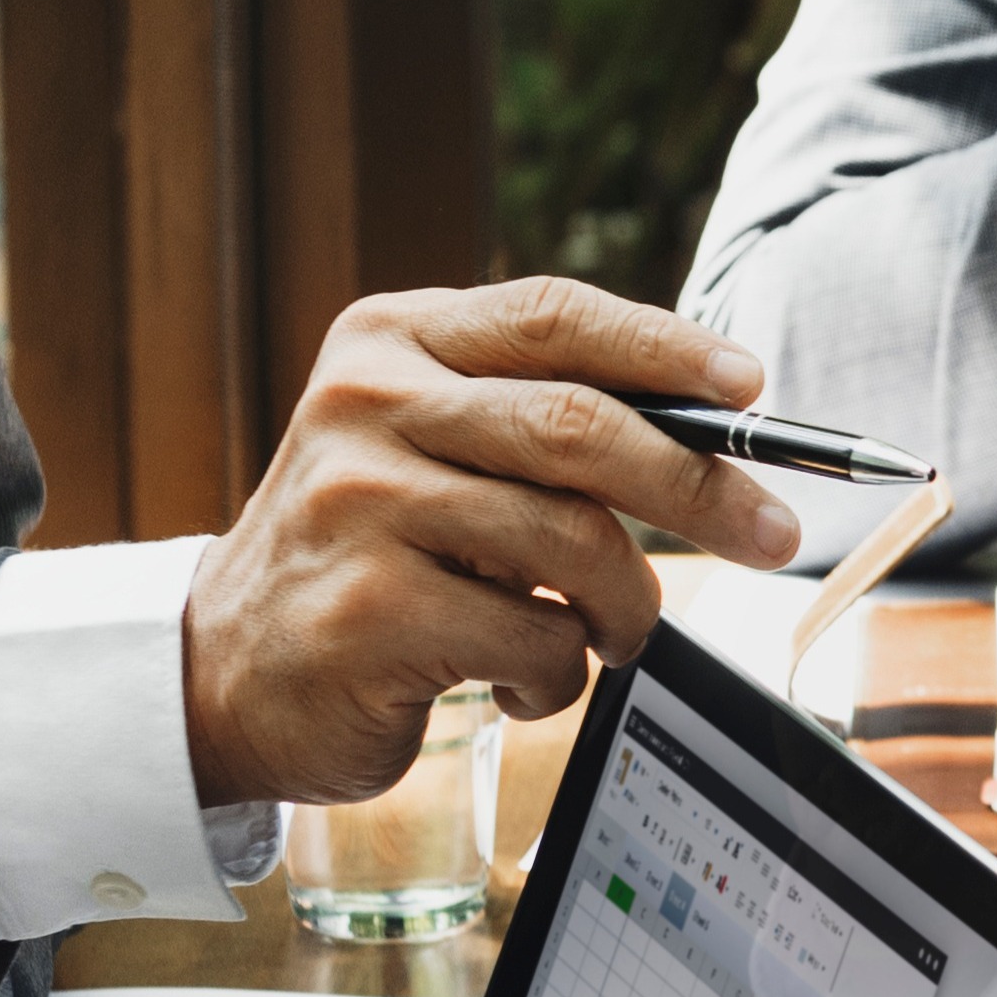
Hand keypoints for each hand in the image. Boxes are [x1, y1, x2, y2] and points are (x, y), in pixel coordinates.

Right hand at [182, 278, 806, 807]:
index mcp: (391, 340)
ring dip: (627, 607)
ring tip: (615, 634)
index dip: (668, 348)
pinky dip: (561, 673)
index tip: (753, 389)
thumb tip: (720, 431)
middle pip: (581, 427)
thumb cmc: (371, 555)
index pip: (554, 317)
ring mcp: (360, 505)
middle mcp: (367, 406)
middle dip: (700, 486)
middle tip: (774, 535)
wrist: (223, 669)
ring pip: (573, 542)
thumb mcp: (430, 451)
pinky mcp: (369, 610)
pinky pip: (534, 637)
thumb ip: (539, 421)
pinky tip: (525, 680)